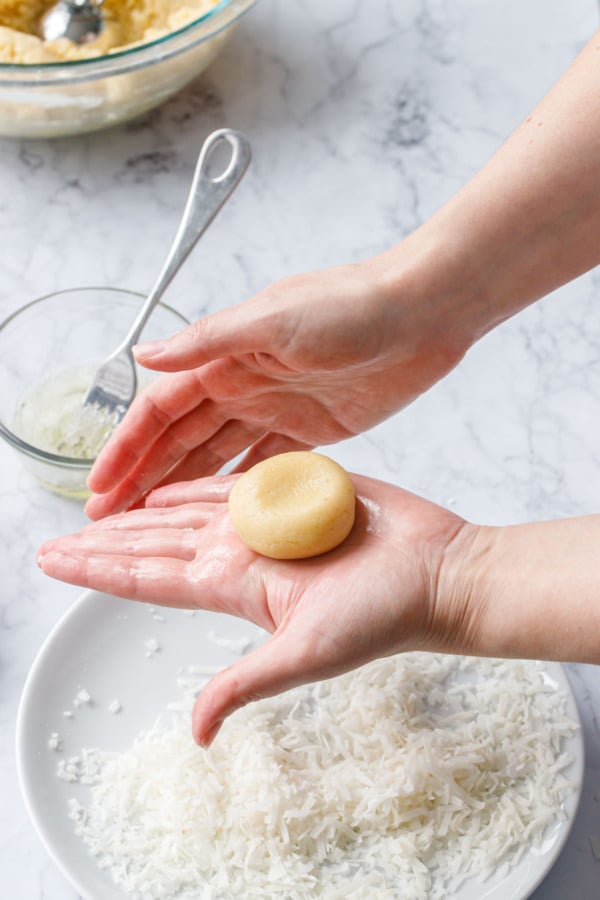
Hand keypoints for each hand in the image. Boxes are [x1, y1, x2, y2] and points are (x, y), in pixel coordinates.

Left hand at [38, 473, 468, 745]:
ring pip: (185, 510)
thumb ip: (246, 683)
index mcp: (237, 584)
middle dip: (104, 542)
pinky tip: (167, 487)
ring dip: (140, 511)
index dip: (98, 569)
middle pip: (155, 543)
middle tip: (55, 542)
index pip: (149, 576)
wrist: (438, 571)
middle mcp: (244, 551)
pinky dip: (196, 482)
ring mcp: (268, 520)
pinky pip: (235, 480)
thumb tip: (196, 733)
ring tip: (100, 510)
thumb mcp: (306, 654)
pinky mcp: (297, 489)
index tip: (54, 562)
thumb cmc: (384, 615)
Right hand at [85, 262, 468, 518]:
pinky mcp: (312, 430)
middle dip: (143, 477)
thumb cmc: (351, 305)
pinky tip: (217, 514)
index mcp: (226, 357)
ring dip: (181, 487)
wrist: (422, 314)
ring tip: (150, 524)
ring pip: (214, 456)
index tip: (99, 486)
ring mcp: (276, 409)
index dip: (127, 448)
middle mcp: (243, 384)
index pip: (161, 409)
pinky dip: (238, 489)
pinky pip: (264, 466)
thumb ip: (208, 341)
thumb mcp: (273, 318)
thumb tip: (144, 354)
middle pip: (180, 439)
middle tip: (110, 519)